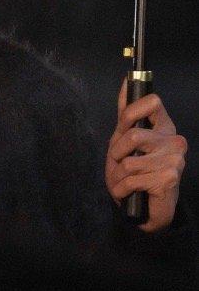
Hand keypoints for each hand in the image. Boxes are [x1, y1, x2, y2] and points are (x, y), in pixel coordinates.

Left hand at [105, 77, 187, 232]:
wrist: (148, 209)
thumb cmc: (137, 172)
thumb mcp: (125, 141)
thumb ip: (126, 114)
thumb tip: (125, 80)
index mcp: (164, 127)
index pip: (152, 102)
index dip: (131, 112)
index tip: (122, 126)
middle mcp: (174, 140)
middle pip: (132, 135)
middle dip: (116, 154)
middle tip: (118, 165)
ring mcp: (174, 159)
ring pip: (128, 161)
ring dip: (116, 176)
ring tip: (122, 182)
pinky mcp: (169, 178)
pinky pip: (131, 179)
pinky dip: (121, 188)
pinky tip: (127, 193)